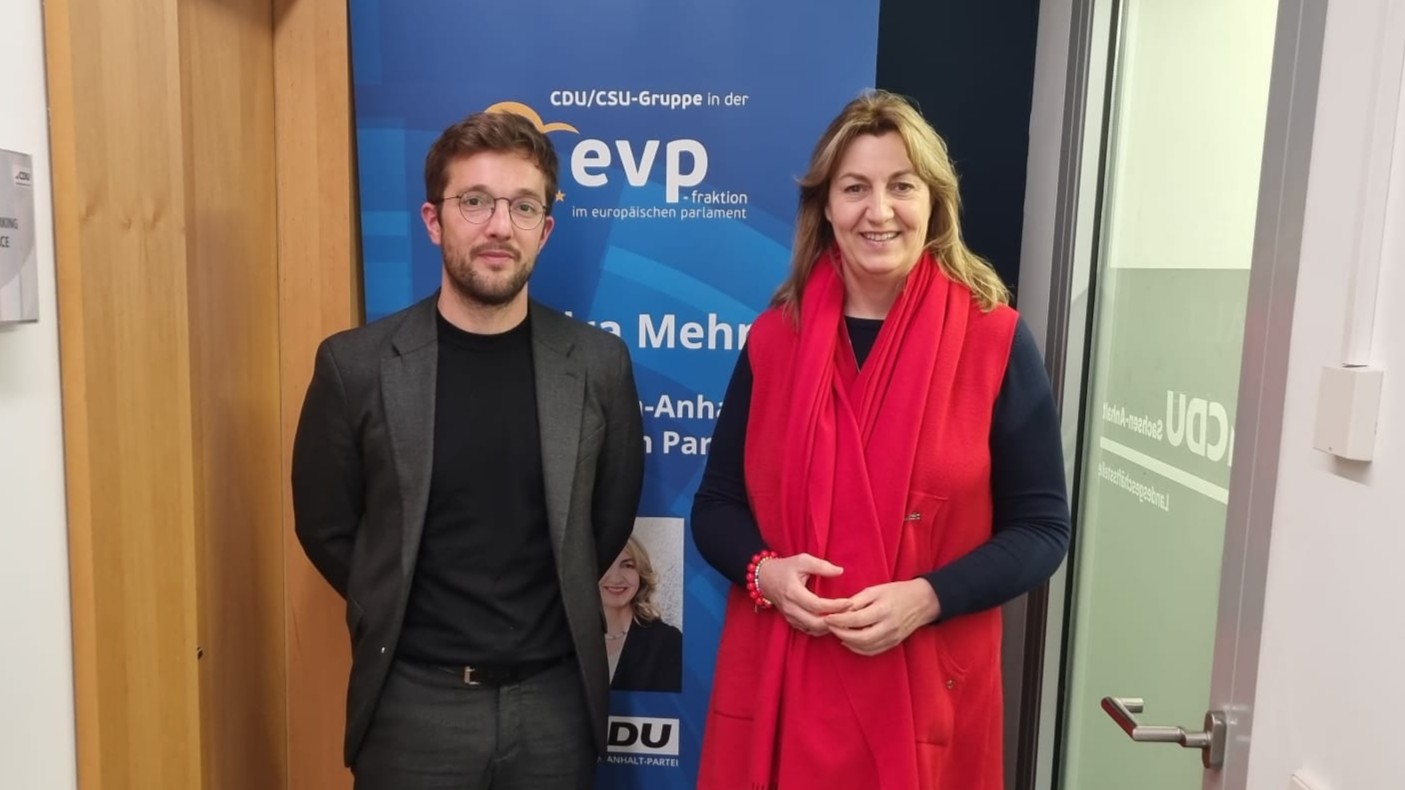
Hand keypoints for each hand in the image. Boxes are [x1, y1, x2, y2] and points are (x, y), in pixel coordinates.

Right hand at [756, 553, 850, 635]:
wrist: (765, 578)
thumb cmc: (785, 568)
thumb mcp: (802, 560)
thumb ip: (821, 566)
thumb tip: (840, 571)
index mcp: (793, 592)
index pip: (817, 605)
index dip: (835, 606)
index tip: (850, 602)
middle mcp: (791, 608)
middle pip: (816, 623)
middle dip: (835, 621)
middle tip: (851, 613)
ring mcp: (790, 617)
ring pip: (814, 630)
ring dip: (830, 627)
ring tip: (845, 618)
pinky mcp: (792, 621)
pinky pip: (810, 630)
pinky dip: (823, 629)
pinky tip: (834, 621)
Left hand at [824, 579, 940, 655]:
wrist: (922, 601)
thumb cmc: (897, 592)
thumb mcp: (876, 590)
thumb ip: (857, 600)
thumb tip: (839, 610)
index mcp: (884, 610)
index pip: (857, 619)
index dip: (839, 620)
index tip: (827, 618)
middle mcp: (889, 627)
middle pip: (860, 638)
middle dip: (841, 633)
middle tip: (830, 627)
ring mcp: (892, 637)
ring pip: (865, 647)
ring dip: (848, 642)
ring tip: (837, 632)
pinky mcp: (893, 643)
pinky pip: (872, 651)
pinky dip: (858, 648)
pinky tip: (848, 641)